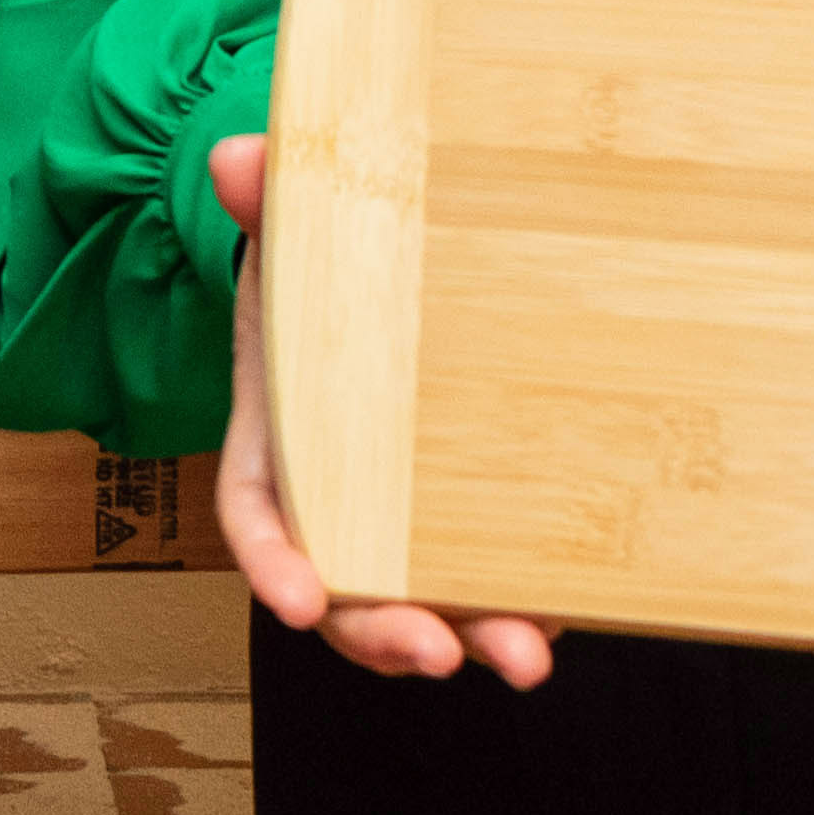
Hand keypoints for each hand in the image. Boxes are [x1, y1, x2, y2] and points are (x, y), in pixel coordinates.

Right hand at [209, 136, 556, 689]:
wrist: (388, 265)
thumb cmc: (330, 262)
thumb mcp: (294, 228)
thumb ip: (268, 198)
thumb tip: (240, 160)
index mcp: (278, 444)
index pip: (259, 517)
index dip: (275, 565)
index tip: (297, 602)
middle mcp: (342, 499)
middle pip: (348, 590)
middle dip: (386, 631)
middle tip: (435, 650)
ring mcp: (412, 515)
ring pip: (428, 599)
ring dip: (475, 635)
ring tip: (525, 654)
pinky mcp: (480, 511)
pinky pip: (498, 569)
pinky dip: (530, 596)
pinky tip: (573, 603)